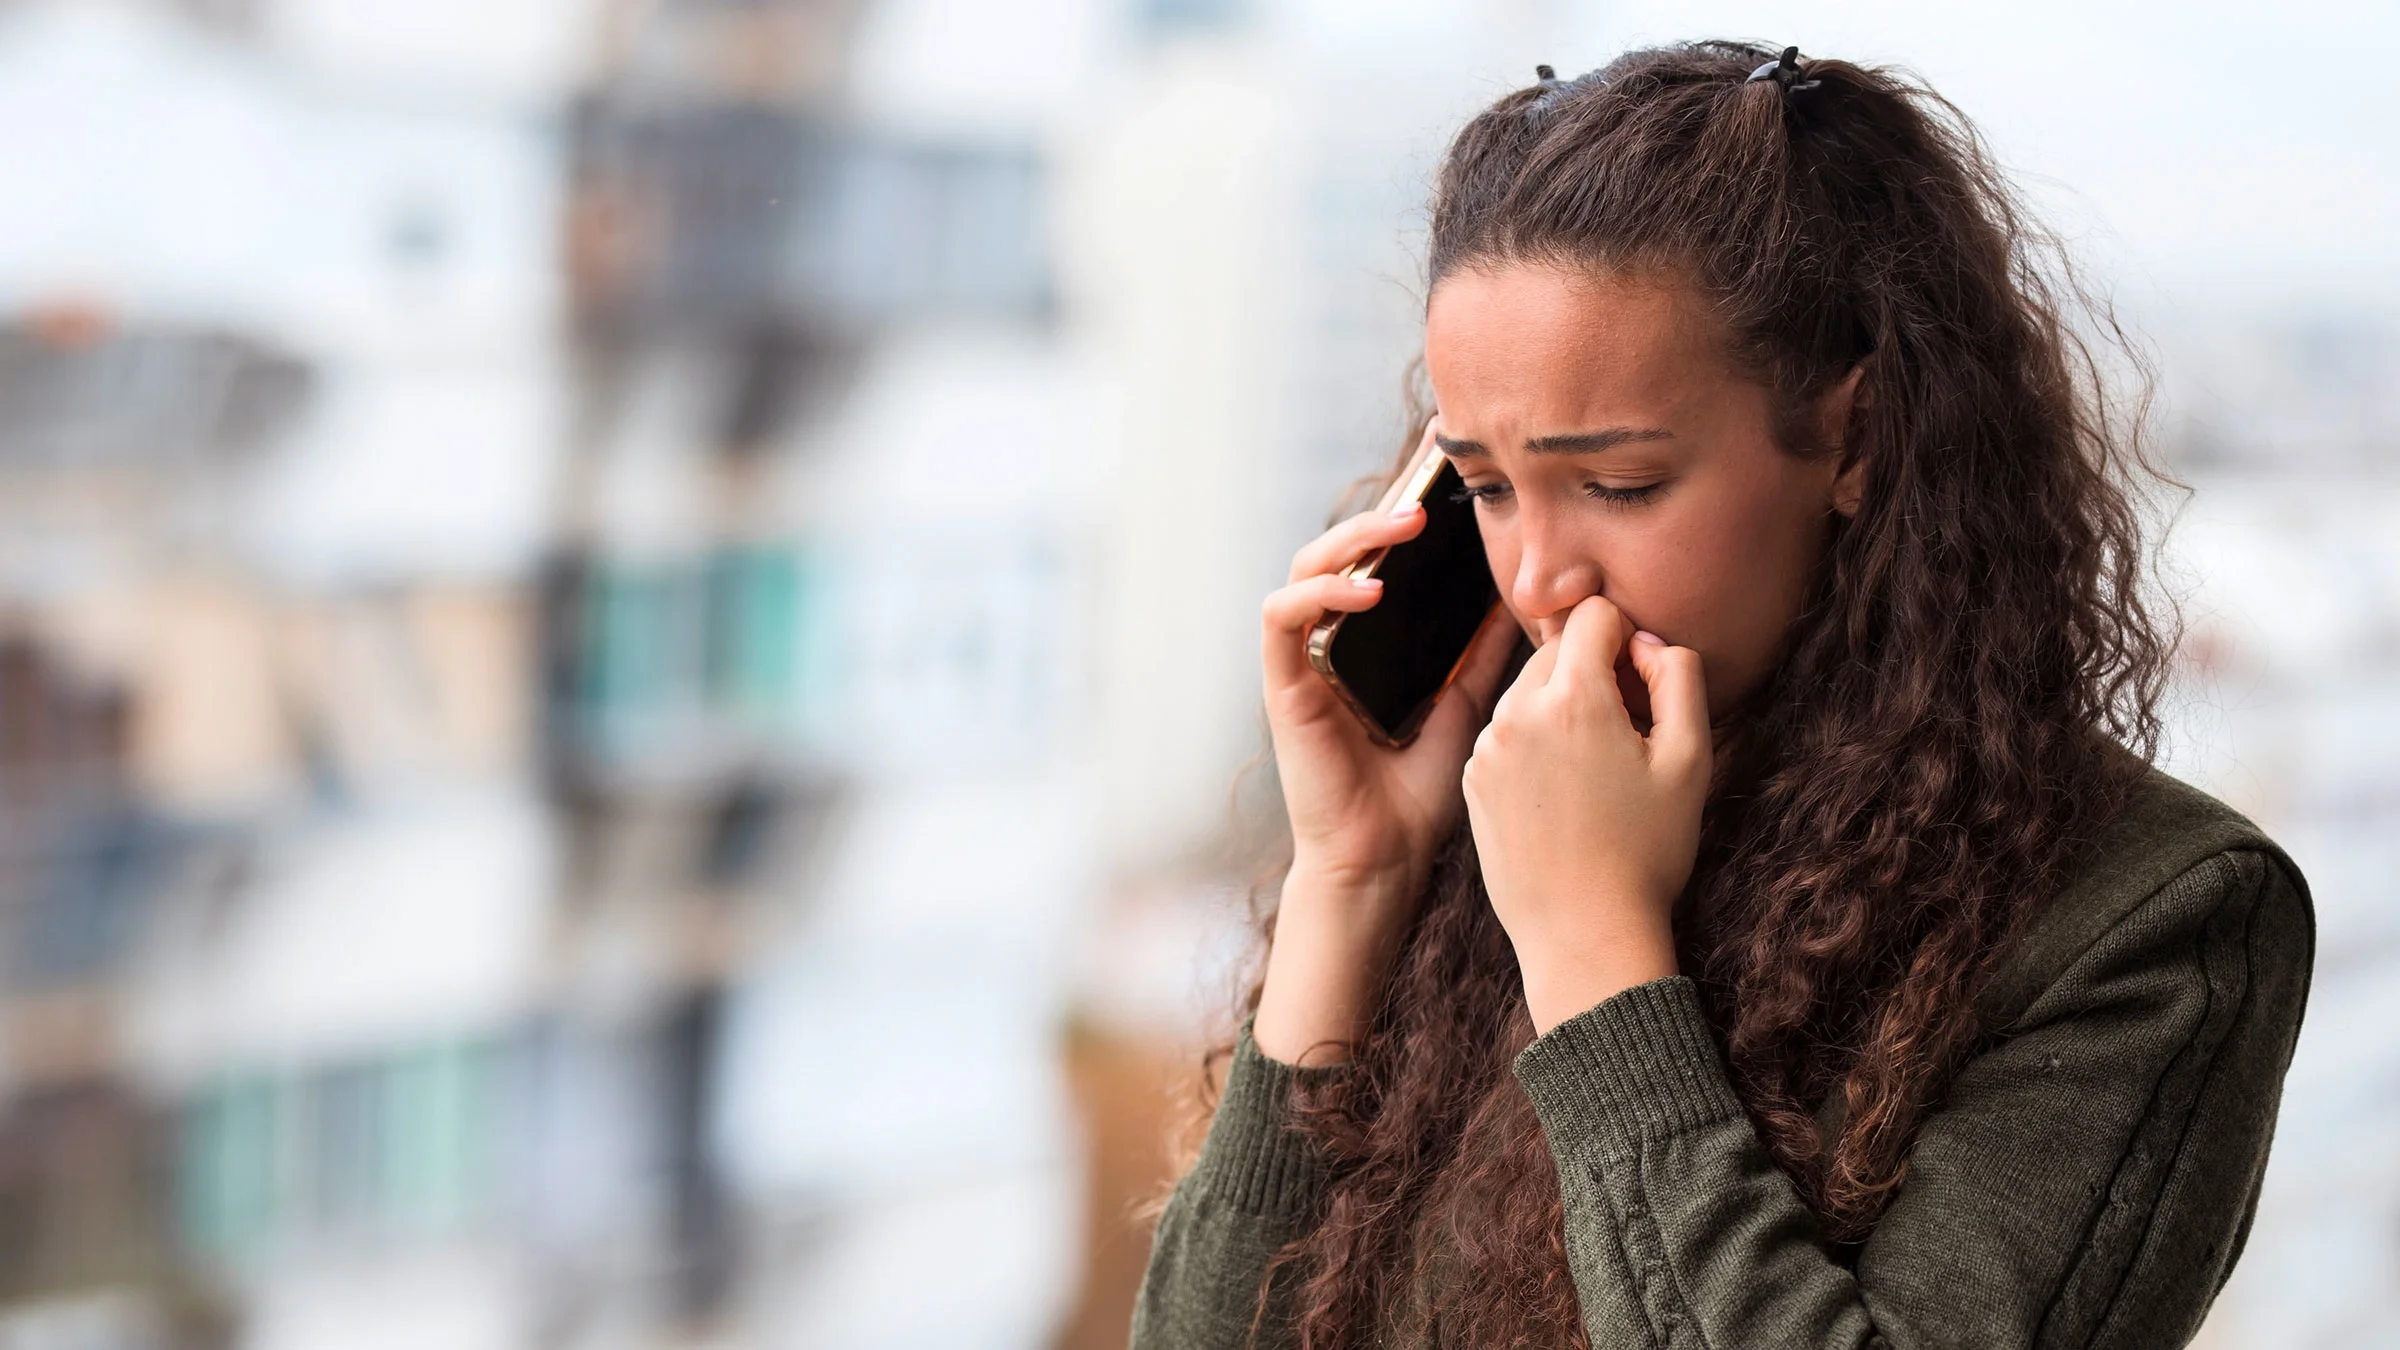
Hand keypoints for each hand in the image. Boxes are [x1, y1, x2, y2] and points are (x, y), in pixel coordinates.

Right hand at [1253, 430, 1519, 1064]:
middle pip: (1339, 551)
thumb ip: (1485, 652)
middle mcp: (1327, 645)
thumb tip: (1531, 595)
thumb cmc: (1422, 796)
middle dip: (1382, 514)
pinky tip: (1368, 591)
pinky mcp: (1283, 686)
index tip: (1444, 478)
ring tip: (1404, 529)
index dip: (1403, 516)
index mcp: (1367, 645)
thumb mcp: (1470, 704)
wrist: (1387, 863)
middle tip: (1432, 497)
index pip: (1378, 561)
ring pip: (1304, 568)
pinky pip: (1282, 619)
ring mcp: (1300, 663)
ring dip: (1351, 540)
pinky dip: (1321, 594)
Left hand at [1462, 594, 1710, 1033]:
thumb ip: (1679, 677)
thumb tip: (1647, 641)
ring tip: (1595, 775)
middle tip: (1625, 736)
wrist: (1583, 934)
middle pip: (1556, 649)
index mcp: (1571, 698)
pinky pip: (1508, 733)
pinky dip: (1535, 744)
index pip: (1592, 614)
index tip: (1643, 688)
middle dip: (1593, 672)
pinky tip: (1563, 796)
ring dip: (1562, 709)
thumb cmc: (1646, 851)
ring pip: (1529, 691)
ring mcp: (1487, 747)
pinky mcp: (1473, 779)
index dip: (1628, 639)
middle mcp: (1516, 712)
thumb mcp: (1691, 759)